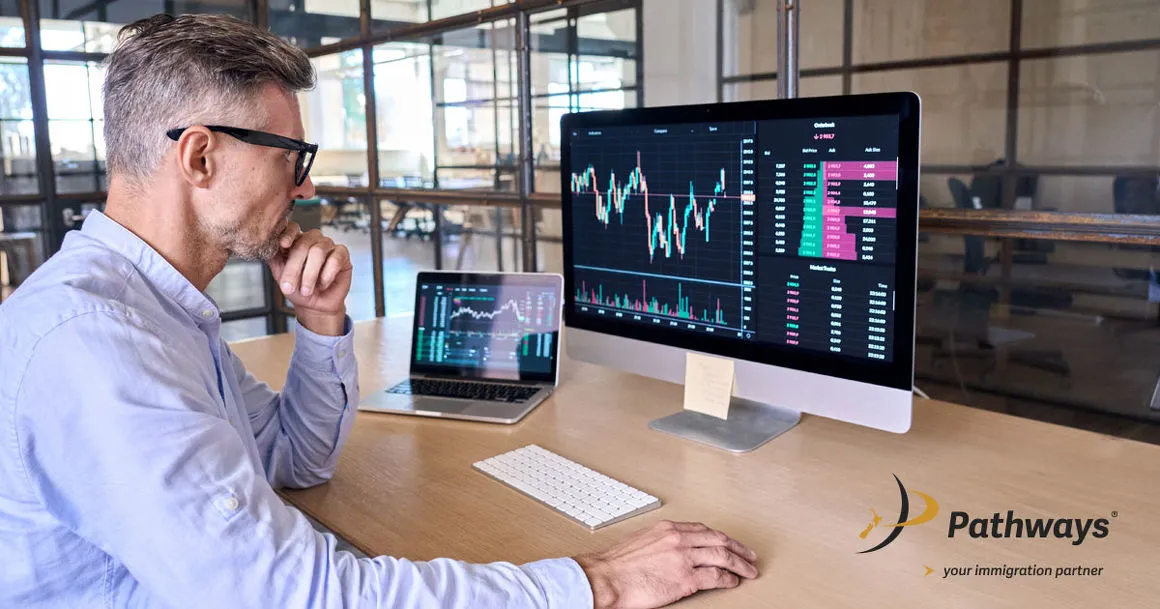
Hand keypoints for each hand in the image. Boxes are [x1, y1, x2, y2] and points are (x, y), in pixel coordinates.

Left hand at [267, 222, 351, 335]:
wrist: (315, 306)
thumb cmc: (298, 289)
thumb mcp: (280, 274)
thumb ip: (274, 258)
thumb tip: (265, 245)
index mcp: (296, 240)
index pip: (292, 228)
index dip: (288, 234)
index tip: (283, 245)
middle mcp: (312, 239)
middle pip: (303, 244)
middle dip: (294, 268)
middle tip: (289, 287)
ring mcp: (328, 244)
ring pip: (318, 252)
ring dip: (310, 275)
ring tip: (306, 290)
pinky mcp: (342, 254)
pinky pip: (335, 260)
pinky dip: (327, 275)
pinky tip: (323, 284)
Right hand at [574, 520, 758, 608]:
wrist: (605, 578)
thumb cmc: (616, 565)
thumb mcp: (640, 542)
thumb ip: (660, 542)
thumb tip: (670, 550)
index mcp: (668, 529)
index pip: (703, 529)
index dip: (720, 537)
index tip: (728, 542)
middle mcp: (679, 539)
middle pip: (718, 540)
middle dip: (737, 548)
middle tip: (748, 555)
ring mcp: (684, 558)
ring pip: (722, 556)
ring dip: (739, 564)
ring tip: (748, 570)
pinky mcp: (685, 578)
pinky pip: (715, 576)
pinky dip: (728, 579)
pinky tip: (733, 581)